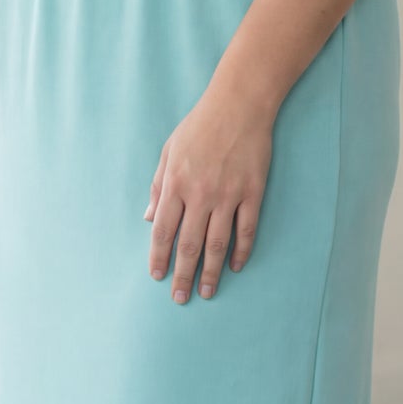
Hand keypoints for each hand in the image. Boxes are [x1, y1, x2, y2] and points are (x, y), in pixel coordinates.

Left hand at [144, 82, 273, 302]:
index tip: (158, 277)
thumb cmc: (199, 126)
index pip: (163, 231)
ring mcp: (228, 195)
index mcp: (176, 184)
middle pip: (189, 245)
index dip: (159, 257)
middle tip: (180, 298)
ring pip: (217, 244)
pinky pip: (246, 229)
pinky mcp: (252, 192)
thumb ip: (158, 187)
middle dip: (183, 275)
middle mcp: (200, 194)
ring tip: (206, 292)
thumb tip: (149, 219)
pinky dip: (241, 251)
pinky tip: (235, 267)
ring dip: (210, 272)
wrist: (239, 105)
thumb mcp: (169, 152)